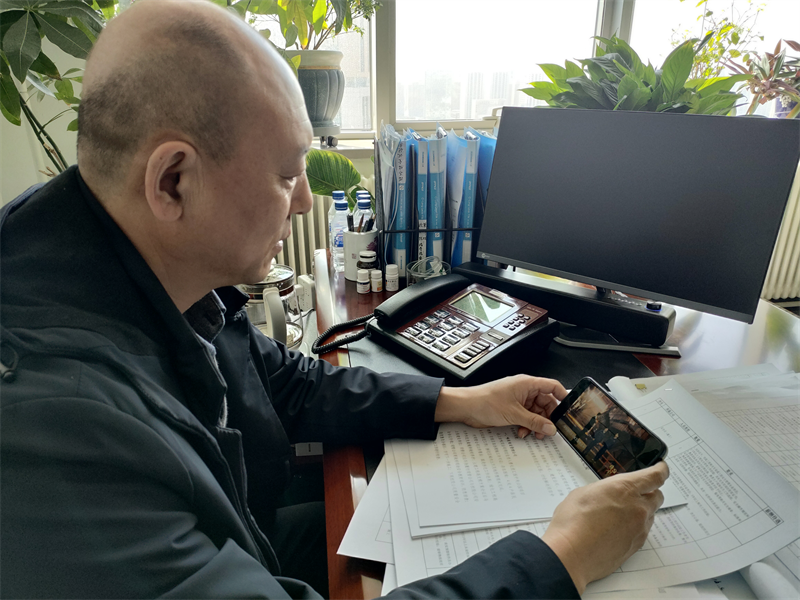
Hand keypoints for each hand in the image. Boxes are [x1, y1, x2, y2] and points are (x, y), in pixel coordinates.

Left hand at [434, 375, 567, 438]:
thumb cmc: (485, 401)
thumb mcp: (514, 414)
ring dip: (536, 424)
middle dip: (547, 418)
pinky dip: (526, 425)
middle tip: (548, 431)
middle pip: (546, 403)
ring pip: (536, 413)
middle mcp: (524, 390)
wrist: (466, 407)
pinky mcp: (511, 409)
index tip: (569, 410)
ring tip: (533, 434)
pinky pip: (526, 417)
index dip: (563, 397)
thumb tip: (551, 428)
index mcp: (527, 384)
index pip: (552, 386)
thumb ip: (535, 422)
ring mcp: (517, 400)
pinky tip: (522, 432)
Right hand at [541, 461, 668, 593]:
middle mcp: (638, 508)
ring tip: (616, 515)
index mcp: (625, 488)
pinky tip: (614, 530)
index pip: (656, 476)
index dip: (661, 469)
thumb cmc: (572, 523)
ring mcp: (639, 529)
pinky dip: (633, 527)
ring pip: (649, 515)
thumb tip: (609, 494)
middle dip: (649, 492)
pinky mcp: (636, 546)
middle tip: (634, 493)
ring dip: (640, 511)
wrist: (572, 554)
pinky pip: (642, 531)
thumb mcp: (584, 493)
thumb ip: (604, 490)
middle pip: (657, 496)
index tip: (661, 467)